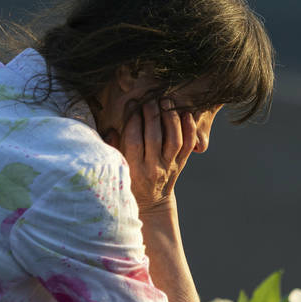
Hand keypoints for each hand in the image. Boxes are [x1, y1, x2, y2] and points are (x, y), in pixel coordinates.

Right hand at [107, 98, 197, 212]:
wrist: (152, 202)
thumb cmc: (130, 180)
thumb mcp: (117, 167)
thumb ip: (113, 148)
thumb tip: (111, 129)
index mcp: (134, 168)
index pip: (133, 141)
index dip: (133, 121)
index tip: (132, 104)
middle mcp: (153, 168)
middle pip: (154, 138)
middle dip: (152, 116)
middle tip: (150, 100)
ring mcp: (170, 166)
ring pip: (174, 141)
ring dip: (171, 119)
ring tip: (166, 102)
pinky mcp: (182, 164)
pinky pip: (188, 146)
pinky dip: (189, 130)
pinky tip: (186, 114)